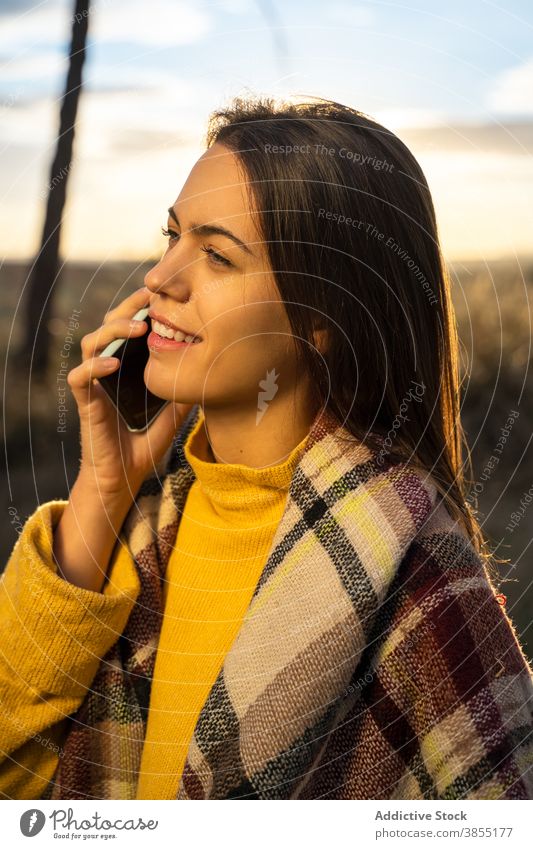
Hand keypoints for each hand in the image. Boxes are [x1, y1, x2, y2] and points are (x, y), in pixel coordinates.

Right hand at [67, 286, 192, 496]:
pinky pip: (79, 376)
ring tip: (139, 326)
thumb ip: (185, 392)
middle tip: (149, 297)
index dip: (139, 308)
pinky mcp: (84, 402)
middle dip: (127, 307)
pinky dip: (94, 366)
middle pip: (108, 325)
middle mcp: (107, 370)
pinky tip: (114, 362)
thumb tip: (211, 374)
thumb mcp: (174, 414)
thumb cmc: (144, 445)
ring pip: (90, 342)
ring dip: (113, 329)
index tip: (161, 296)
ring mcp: (94, 384)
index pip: (128, 327)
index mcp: (126, 367)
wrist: (123, 478)